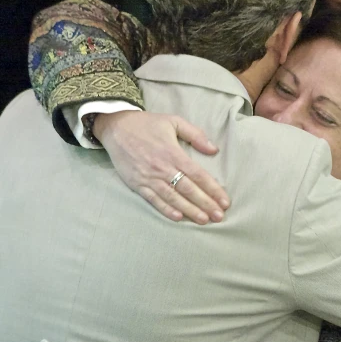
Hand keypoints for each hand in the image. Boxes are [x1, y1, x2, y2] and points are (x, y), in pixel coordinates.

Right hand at [94, 111, 229, 222]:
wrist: (116, 127)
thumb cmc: (147, 124)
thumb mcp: (174, 121)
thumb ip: (195, 134)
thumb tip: (214, 149)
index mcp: (173, 153)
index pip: (197, 175)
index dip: (213, 189)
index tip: (224, 201)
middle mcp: (162, 168)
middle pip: (188, 189)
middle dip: (205, 204)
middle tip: (219, 216)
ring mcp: (148, 177)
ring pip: (172, 198)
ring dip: (189, 210)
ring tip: (204, 220)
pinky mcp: (137, 184)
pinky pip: (153, 200)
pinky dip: (166, 209)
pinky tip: (178, 217)